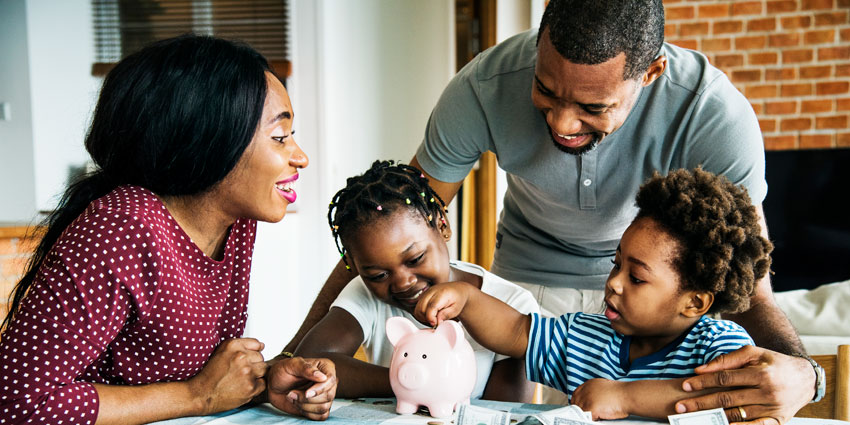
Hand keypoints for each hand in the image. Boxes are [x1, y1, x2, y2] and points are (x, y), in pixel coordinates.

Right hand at [187, 338, 267, 414]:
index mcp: (233, 346)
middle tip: (240, 372)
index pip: (257, 344)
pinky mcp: (251, 387)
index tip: (245, 360)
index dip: (251, 353)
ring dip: (256, 375)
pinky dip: (255, 387)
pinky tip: (243, 387)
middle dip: (253, 364)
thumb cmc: (210, 375)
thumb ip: (241, 346)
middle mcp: (241, 357)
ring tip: (242, 379)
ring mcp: (247, 372)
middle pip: (261, 357)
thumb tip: (262, 346)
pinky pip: (263, 383)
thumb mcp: (221, 352)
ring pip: (263, 369)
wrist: (201, 394)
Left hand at [267, 356, 336, 419]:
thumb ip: (306, 368)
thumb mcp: (291, 365)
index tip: (306, 393)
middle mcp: (327, 382)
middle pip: (329, 395)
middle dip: (308, 399)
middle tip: (292, 393)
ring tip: (293, 397)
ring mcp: (324, 395)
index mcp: (325, 367)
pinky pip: (321, 416)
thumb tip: (323, 377)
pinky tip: (298, 404)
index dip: (320, 389)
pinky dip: (307, 413)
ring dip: (305, 406)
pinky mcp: (319, 407)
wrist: (273, 385)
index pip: (331, 380)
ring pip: (324, 407)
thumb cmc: (282, 372)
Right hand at [414, 281, 469, 325]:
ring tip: (433, 319)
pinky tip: (429, 316)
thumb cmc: (458, 298)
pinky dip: (421, 314)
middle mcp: (432, 291)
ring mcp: (426, 293)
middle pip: (422, 308)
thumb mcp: (456, 309)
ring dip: (423, 317)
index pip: (431, 306)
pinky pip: (417, 308)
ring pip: (417, 309)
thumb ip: (446, 314)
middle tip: (436, 322)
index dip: (431, 317)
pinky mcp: (423, 296)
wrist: (457, 290)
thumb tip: (437, 322)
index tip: (435, 324)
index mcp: (442, 293)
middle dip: (427, 319)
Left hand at [572, 378, 628, 419]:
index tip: (581, 408)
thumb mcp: (603, 386)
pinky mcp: (591, 408)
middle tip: (591, 413)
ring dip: (588, 415)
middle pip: (576, 404)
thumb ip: (594, 392)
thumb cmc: (621, 393)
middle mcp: (585, 390)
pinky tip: (601, 417)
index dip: (578, 403)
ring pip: (581, 412)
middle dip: (582, 410)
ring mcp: (587, 399)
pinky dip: (593, 420)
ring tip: (599, 414)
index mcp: (588, 384)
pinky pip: (587, 418)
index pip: (575, 395)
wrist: (628, 395)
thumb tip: (590, 400)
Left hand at [676, 345, 813, 424]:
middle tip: (681, 407)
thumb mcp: (753, 353)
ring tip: (694, 419)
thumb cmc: (774, 363)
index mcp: (760, 373)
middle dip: (701, 403)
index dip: (703, 382)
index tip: (686, 386)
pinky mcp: (778, 421)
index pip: (725, 378)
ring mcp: (773, 409)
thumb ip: (727, 360)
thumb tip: (700, 369)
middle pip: (727, 399)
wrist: (806, 378)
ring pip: (738, 415)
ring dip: (714, 418)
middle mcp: (767, 392)